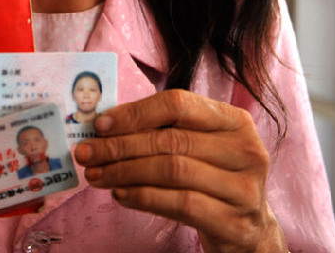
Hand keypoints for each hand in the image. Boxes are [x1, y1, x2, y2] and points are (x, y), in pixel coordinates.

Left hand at [74, 89, 285, 252]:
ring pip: (173, 171)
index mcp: (234, 121)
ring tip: (97, 176)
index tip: (99, 125)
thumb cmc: (211, 178)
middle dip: (120, 146)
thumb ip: (162, 130)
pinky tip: (121, 195)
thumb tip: (104, 125)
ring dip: (125, 172)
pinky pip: (182, 204)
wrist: (247, 229)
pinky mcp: (236, 222)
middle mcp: (246, 150)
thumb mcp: (197, 147)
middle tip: (87, 154)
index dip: (135, 113)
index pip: (178, 104)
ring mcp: (245, 188)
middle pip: (171, 140)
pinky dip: (144, 197)